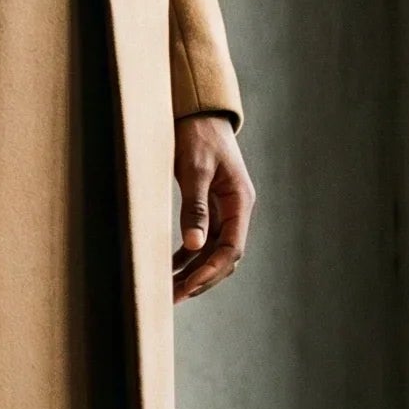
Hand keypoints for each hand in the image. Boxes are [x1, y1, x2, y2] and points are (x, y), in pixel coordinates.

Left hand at [172, 113, 252, 302]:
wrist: (197, 110)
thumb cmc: (197, 134)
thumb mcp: (194, 169)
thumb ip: (195, 206)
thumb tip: (194, 246)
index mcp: (240, 201)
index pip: (231, 249)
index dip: (210, 272)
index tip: (186, 287)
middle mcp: (236, 209)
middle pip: (223, 256)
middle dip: (200, 279)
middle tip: (171, 298)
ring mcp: (225, 209)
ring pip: (212, 251)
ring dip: (192, 271)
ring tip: (167, 291)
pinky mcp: (210, 206)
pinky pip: (202, 239)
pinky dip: (187, 255)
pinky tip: (169, 267)